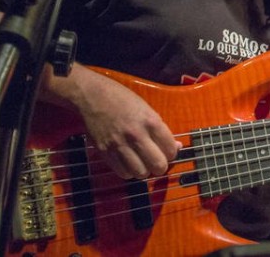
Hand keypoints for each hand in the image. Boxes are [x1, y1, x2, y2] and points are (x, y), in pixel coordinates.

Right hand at [46, 64, 180, 178]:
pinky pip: (123, 173)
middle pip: (158, 165)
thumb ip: (160, 129)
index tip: (167, 151)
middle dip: (161, 166)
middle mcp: (137, 135)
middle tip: (157, 160)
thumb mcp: (147, 109)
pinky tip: (129, 162)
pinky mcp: (105, 152)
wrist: (93, 96)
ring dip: (144, 170)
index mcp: (151, 122)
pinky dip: (129, 171)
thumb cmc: (123, 99)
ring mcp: (120, 145)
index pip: (171, 150)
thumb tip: (176, 146)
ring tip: (142, 162)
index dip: (172, 153)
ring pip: (141, 173)